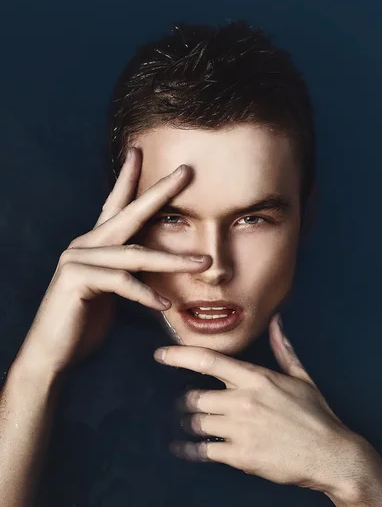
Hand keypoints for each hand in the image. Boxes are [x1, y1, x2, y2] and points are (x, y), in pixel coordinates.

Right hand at [15, 149, 210, 375]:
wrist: (52, 354)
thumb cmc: (83, 324)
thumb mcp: (113, 293)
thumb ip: (128, 273)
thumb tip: (154, 267)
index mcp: (95, 245)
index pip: (115, 205)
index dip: (129, 178)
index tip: (141, 152)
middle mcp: (85, 245)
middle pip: (129, 213)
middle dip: (159, 191)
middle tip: (186, 171)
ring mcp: (77, 260)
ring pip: (133, 254)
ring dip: (172, 259)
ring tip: (203, 263)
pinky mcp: (76, 280)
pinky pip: (120, 282)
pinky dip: (144, 294)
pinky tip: (164, 305)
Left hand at [154, 313, 356, 493]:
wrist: (332, 456)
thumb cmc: (317, 416)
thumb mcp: (302, 378)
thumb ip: (283, 349)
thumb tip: (278, 322)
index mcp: (257, 379)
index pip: (209, 361)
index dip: (179, 356)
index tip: (161, 354)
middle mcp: (244, 401)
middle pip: (195, 397)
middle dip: (188, 403)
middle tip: (188, 406)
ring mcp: (241, 430)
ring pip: (197, 423)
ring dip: (191, 425)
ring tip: (191, 425)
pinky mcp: (241, 456)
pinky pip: (203, 451)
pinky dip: (190, 450)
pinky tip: (183, 449)